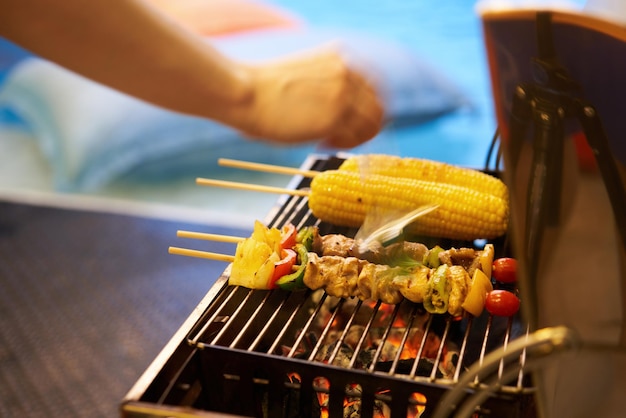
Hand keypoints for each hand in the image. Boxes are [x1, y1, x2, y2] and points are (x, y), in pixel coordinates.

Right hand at [232, 46, 383, 147]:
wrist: (243, 92)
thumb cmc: (264, 87)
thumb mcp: (306, 73)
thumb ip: (330, 84)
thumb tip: (345, 108)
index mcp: (340, 57)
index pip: (373, 86)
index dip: (364, 107)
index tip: (351, 121)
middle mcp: (348, 72)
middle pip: (378, 106)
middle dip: (365, 125)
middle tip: (345, 136)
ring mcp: (343, 95)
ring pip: (372, 124)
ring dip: (356, 137)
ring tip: (330, 140)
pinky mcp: (334, 118)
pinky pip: (355, 138)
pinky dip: (343, 144)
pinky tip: (321, 143)